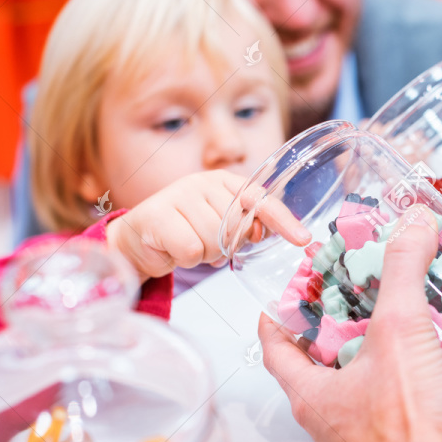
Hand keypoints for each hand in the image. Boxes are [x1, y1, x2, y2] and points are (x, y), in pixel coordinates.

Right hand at [107, 170, 309, 281]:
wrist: (137, 241)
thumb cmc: (183, 232)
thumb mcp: (220, 226)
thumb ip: (245, 226)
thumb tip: (262, 231)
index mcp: (223, 182)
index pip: (260, 199)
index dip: (283, 220)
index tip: (303, 238)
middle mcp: (202, 182)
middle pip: (237, 228)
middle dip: (225, 246)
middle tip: (205, 242)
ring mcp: (178, 195)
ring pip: (214, 240)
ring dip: (203, 253)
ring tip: (187, 244)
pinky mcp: (157, 215)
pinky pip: (191, 249)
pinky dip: (185, 258)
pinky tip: (172, 248)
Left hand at [259, 205, 441, 441]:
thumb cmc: (408, 423)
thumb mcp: (401, 327)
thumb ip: (404, 270)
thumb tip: (412, 224)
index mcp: (310, 393)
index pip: (274, 347)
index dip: (277, 314)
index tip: (287, 291)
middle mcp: (325, 418)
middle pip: (312, 361)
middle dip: (328, 324)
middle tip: (346, 293)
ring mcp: (354, 434)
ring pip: (346, 381)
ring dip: (360, 348)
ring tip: (384, 317)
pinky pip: (377, 398)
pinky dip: (388, 372)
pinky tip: (415, 355)